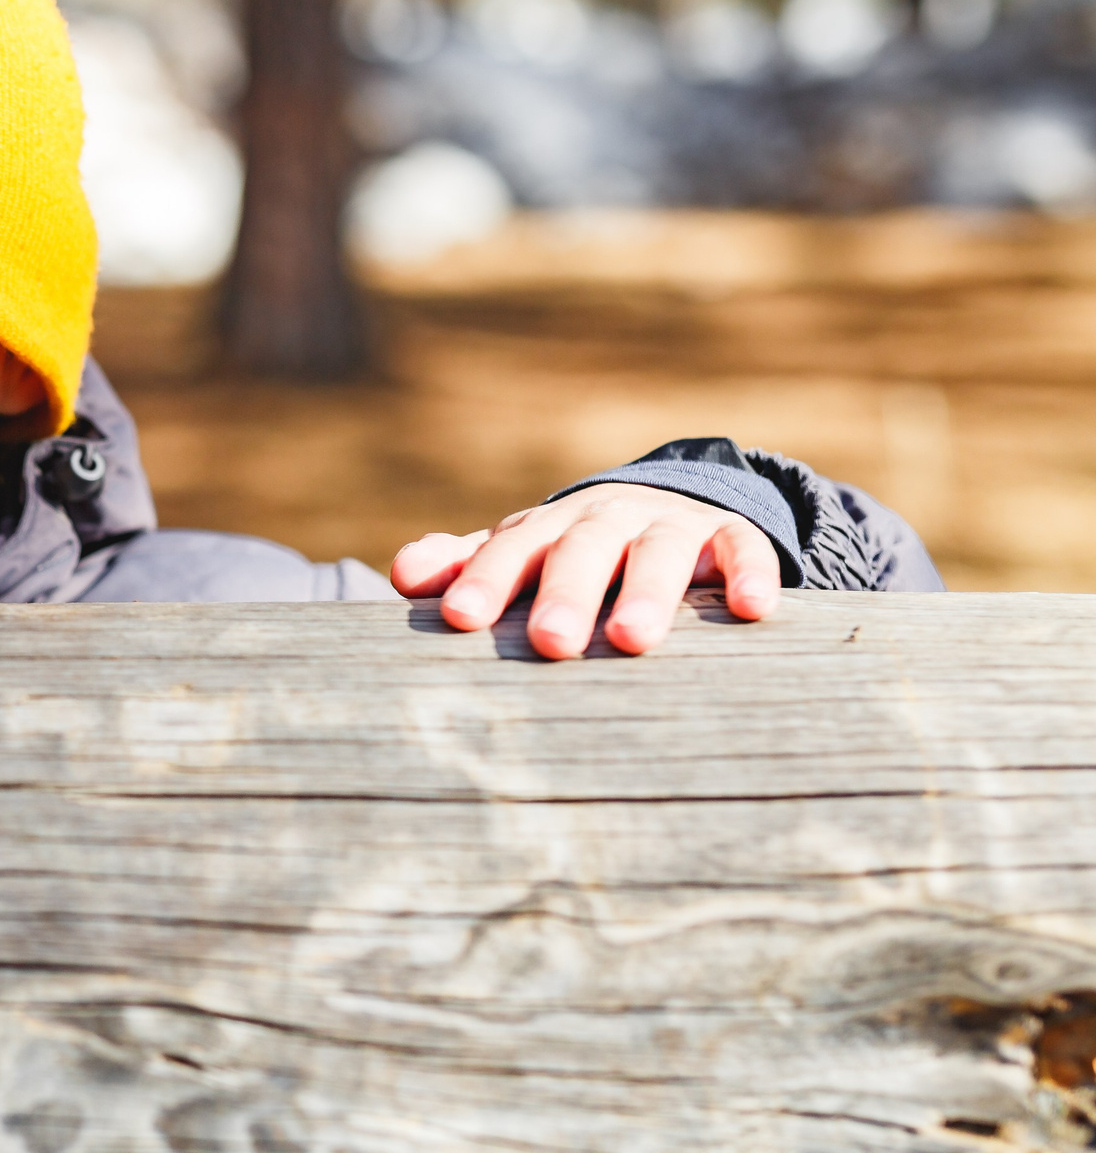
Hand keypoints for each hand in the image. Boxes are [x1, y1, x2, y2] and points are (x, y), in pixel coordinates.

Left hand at [390, 483, 779, 658]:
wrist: (657, 509)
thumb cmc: (570, 553)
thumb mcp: (520, 555)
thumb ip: (463, 565)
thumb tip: (400, 575)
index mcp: (546, 529)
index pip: (511, 551)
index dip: (486, 582)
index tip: (461, 620)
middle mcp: (604, 520)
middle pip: (581, 552)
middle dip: (565, 594)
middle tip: (551, 643)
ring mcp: (668, 525)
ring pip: (657, 553)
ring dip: (647, 593)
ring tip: (632, 640)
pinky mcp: (727, 537)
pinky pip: (741, 549)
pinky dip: (749, 574)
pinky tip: (754, 609)